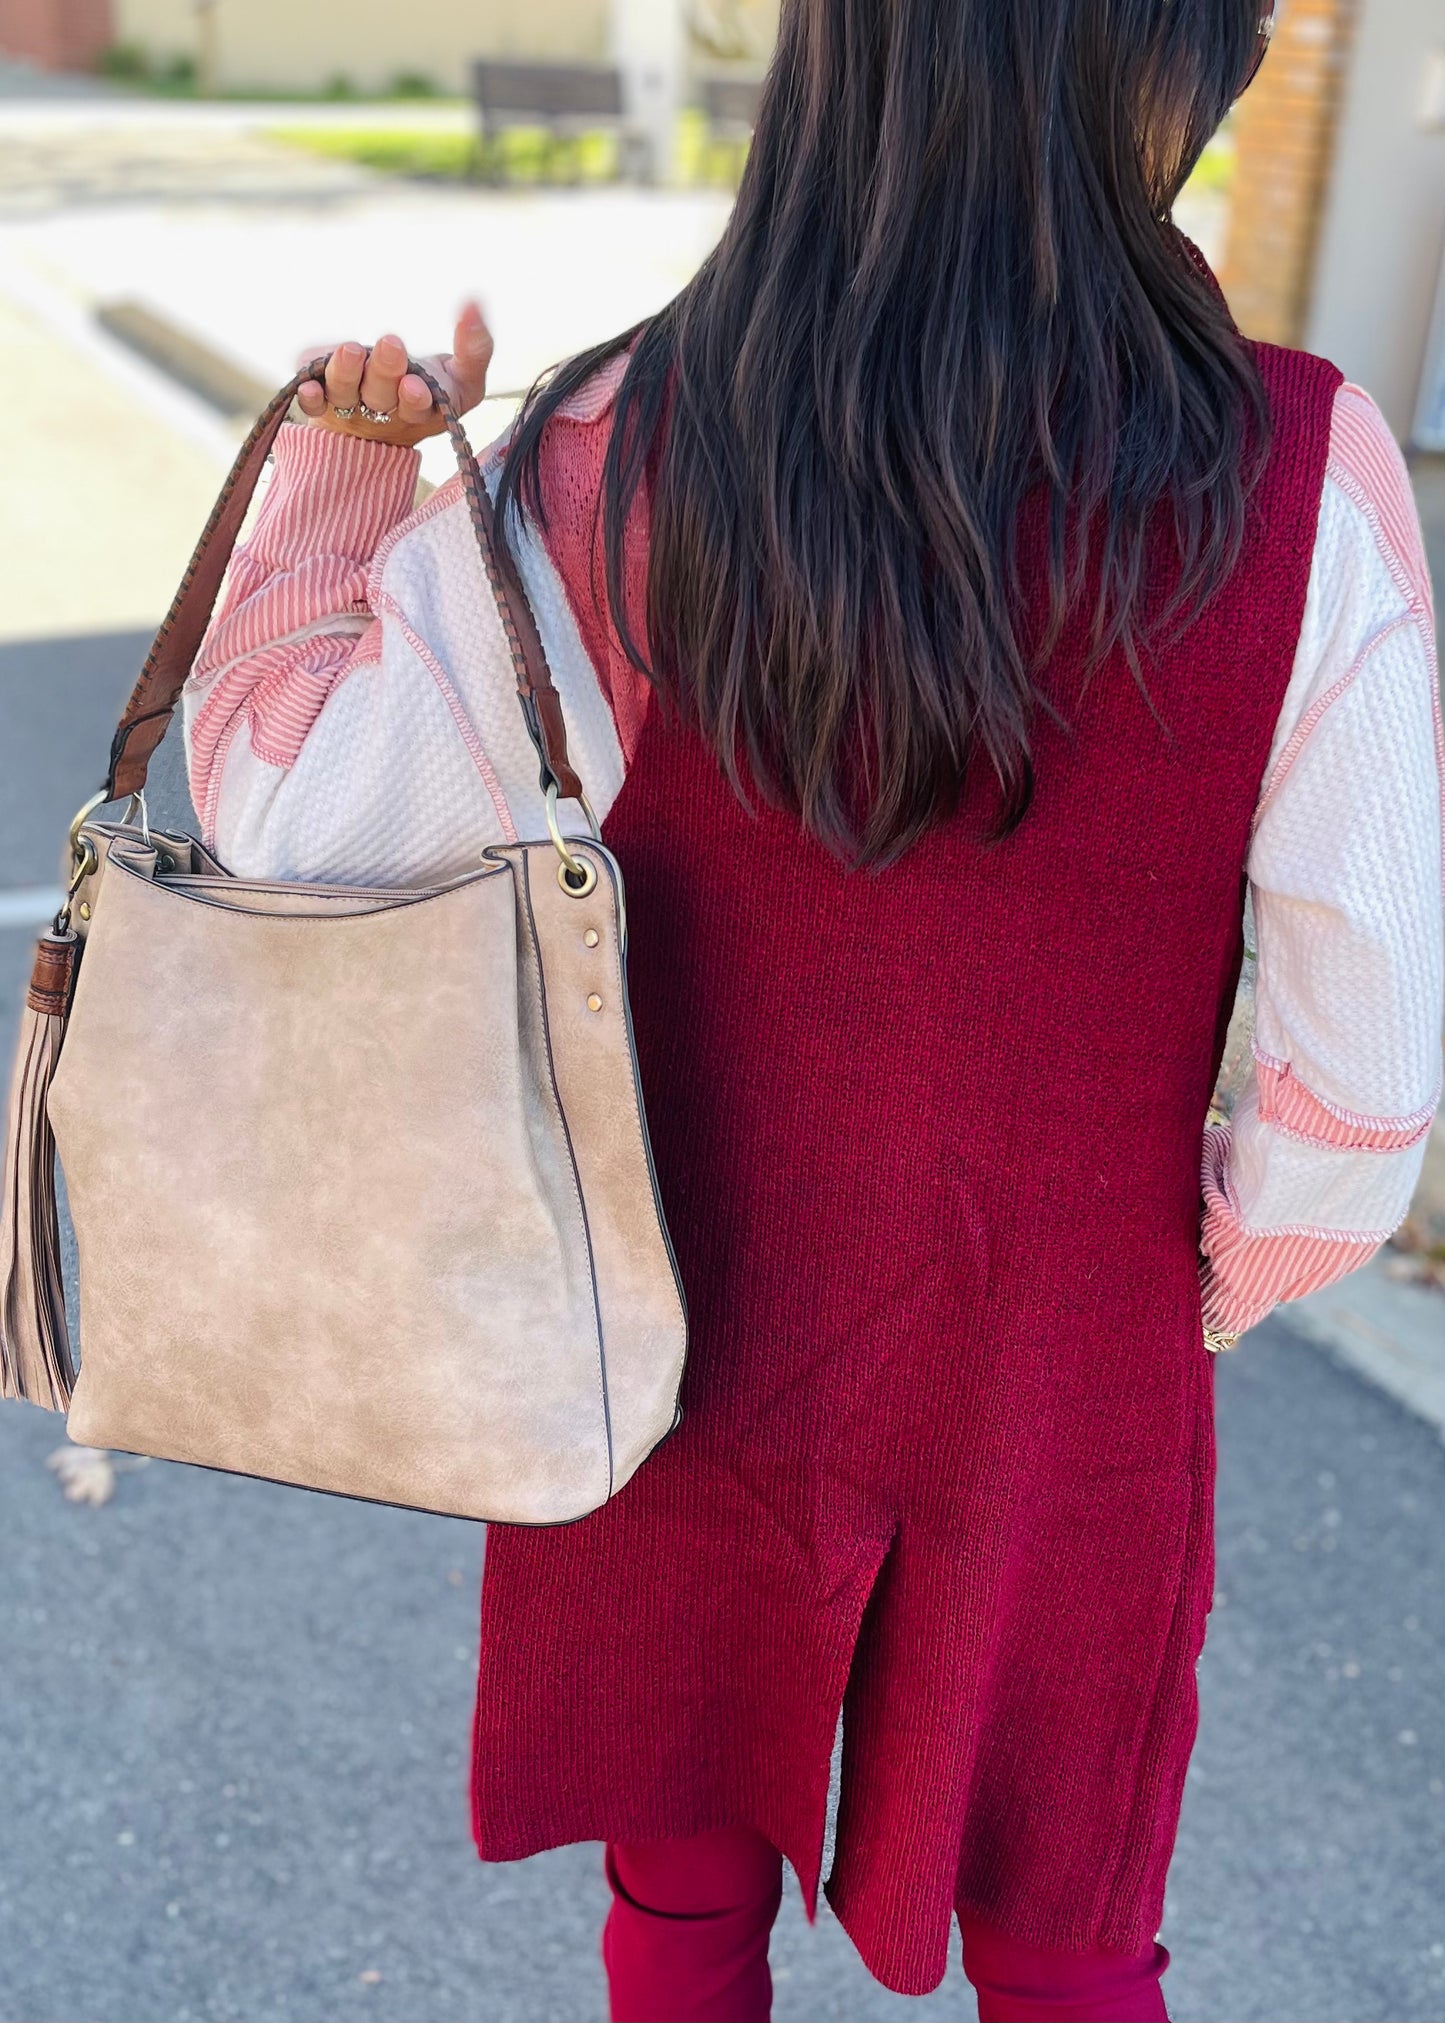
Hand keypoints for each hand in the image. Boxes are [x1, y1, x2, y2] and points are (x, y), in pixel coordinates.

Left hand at [294, 302, 493, 447]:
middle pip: (382, 396)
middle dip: (385, 372)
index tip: (414, 383)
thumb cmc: (428, 391)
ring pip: (345, 394)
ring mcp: (351, 408)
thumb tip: (473, 303)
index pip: (420, 407)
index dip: (416, 398)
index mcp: (421, 409)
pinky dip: (309, 395)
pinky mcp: (323, 402)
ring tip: (351, 350)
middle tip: (390, 345)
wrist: (383, 423)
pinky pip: (312, 403)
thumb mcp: (463, 378)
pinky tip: (307, 383)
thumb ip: (476, 348)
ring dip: (347, 373)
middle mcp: (384, 412)